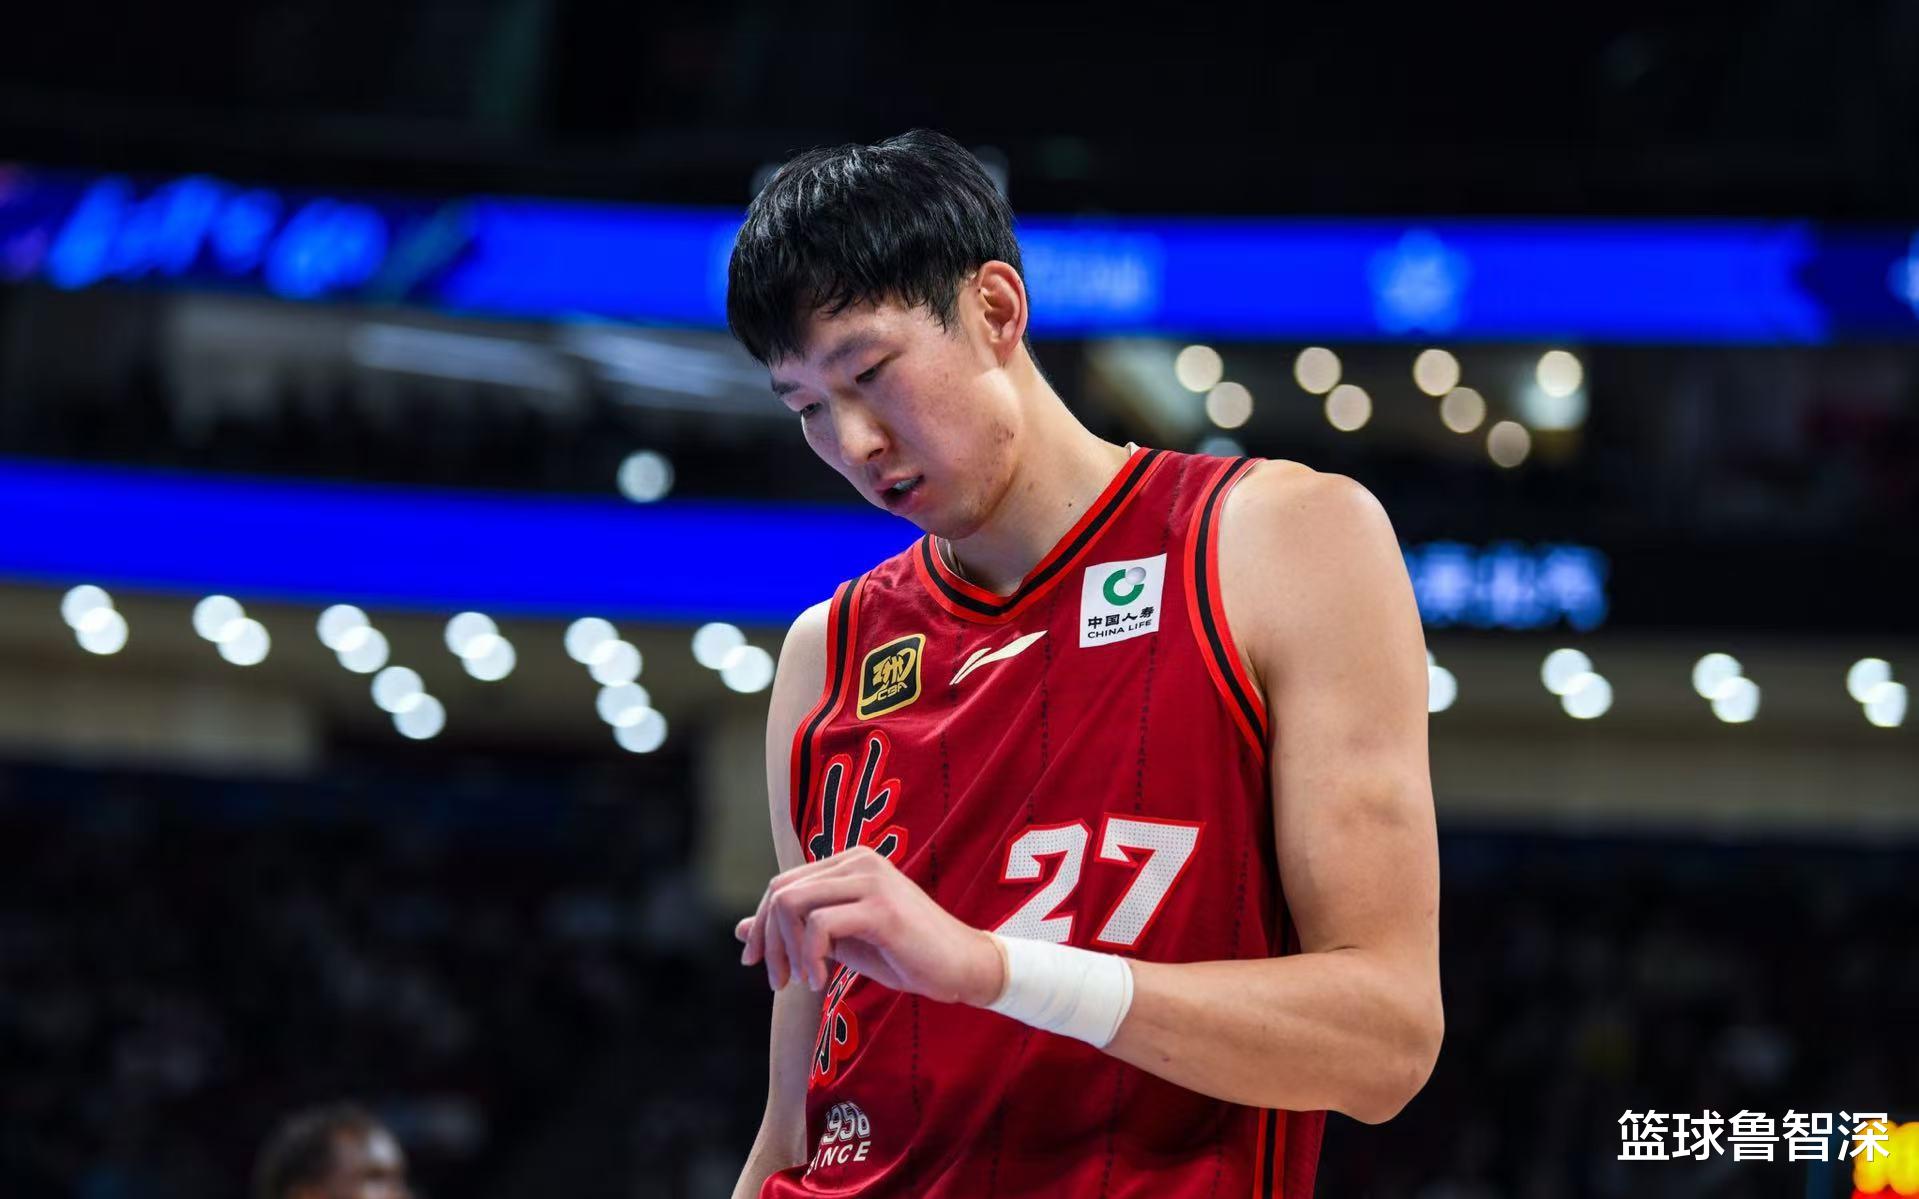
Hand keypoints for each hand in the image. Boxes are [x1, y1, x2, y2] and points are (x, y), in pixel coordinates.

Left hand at [735, 845, 1006, 1004]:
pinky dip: (811, 957)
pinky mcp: (881, 908)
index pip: (781, 884)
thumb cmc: (905, 954)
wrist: (962, 967)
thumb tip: (740, 929)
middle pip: (780, 893)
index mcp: (849, 862)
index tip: (756, 962)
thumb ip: (796, 930)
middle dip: (769, 941)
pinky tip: (823, 980)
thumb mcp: (841, 941)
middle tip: (779, 982)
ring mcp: (871, 880)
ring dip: (789, 952)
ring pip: (793, 905)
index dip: (760, 925)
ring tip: (806, 982)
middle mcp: (858, 860)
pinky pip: (820, 925)